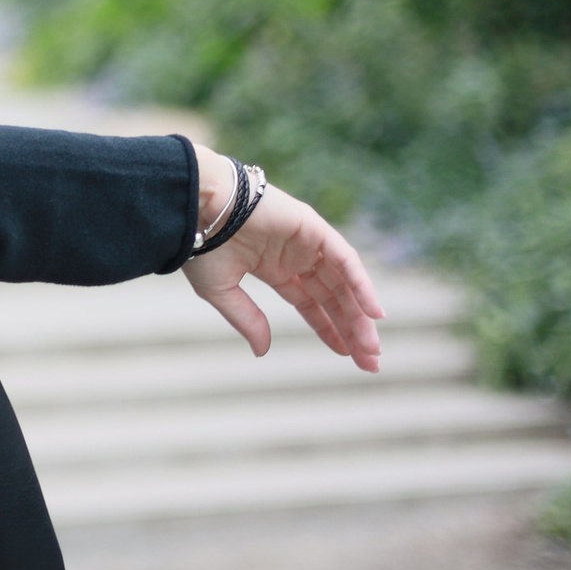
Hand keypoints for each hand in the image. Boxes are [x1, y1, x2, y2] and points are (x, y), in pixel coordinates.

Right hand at [182, 154, 384, 371]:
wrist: (198, 208)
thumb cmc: (201, 245)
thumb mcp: (221, 291)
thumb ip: (247, 320)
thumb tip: (263, 351)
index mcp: (274, 269)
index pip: (311, 303)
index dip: (330, 328)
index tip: (347, 355)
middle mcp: (296, 256)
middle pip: (333, 297)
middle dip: (352, 328)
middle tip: (370, 361)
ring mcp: (307, 241)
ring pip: (343, 282)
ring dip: (361, 315)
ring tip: (372, 347)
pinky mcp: (313, 228)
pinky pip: (345, 259)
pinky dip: (361, 284)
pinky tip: (373, 312)